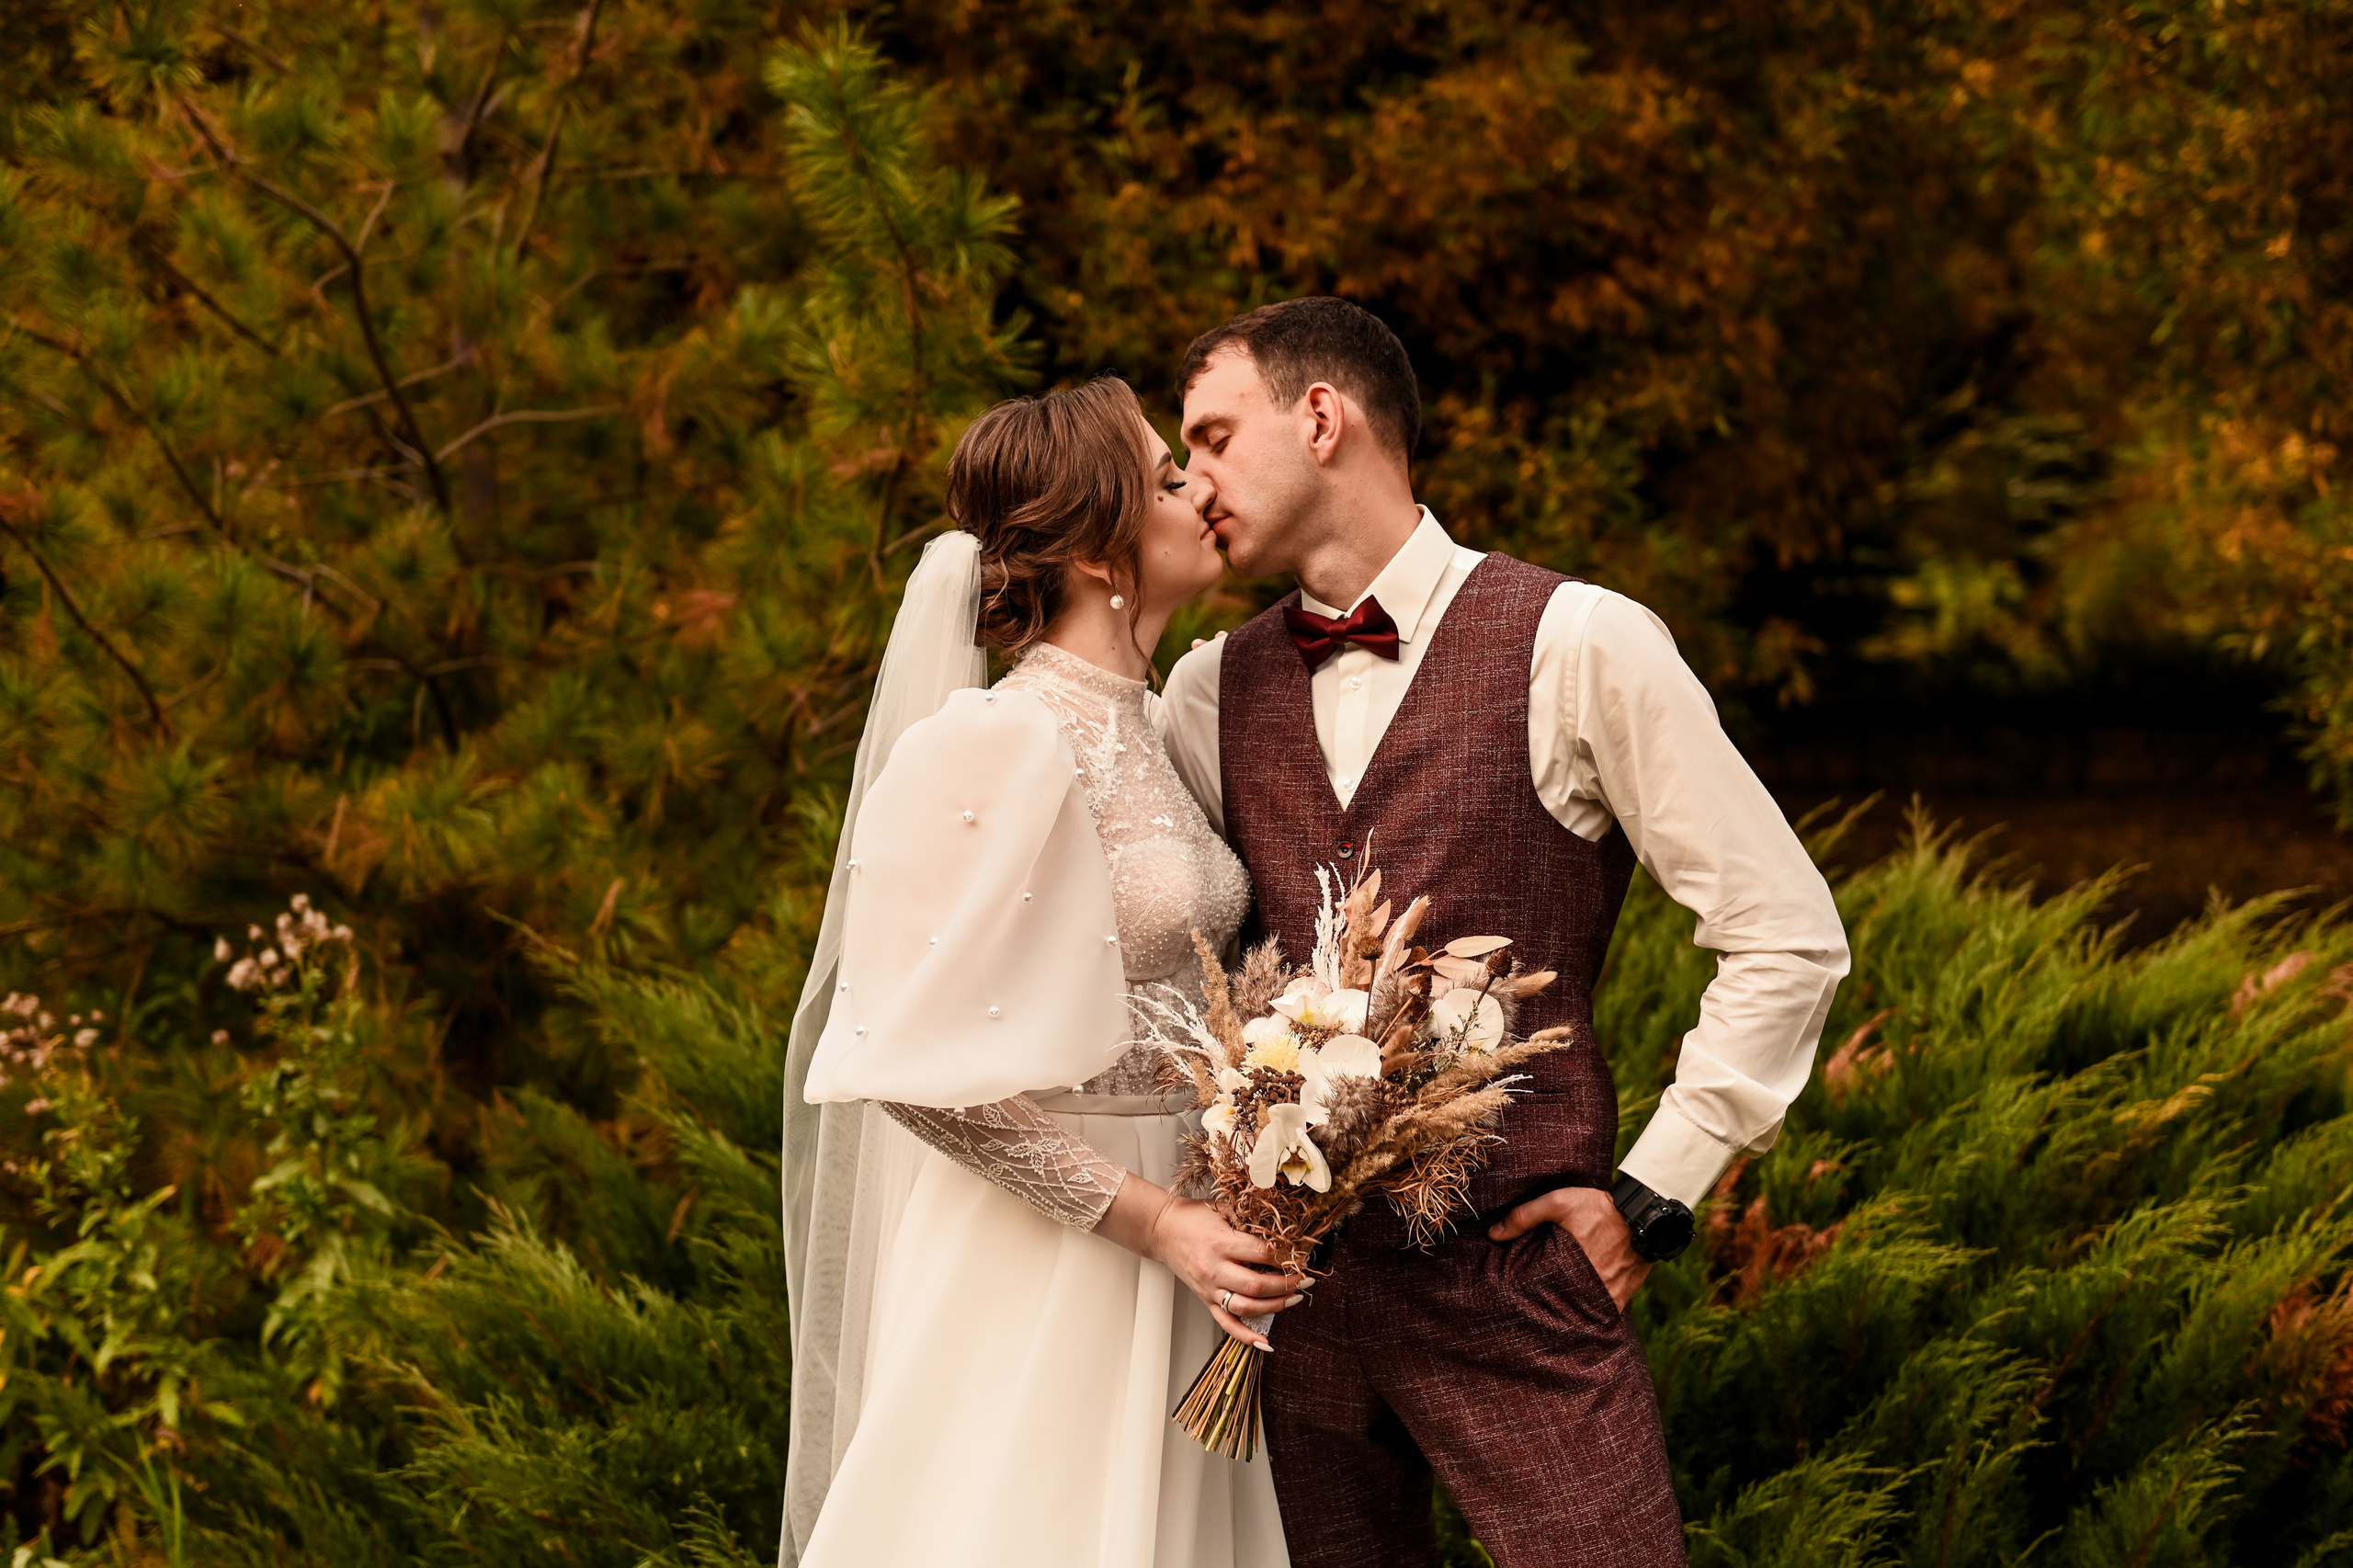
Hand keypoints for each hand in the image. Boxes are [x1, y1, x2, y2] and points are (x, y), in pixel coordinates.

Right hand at [1097, 1178, 1304, 1348]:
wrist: (1161, 1229)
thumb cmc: (1193, 1216)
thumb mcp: (1223, 1209)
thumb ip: (1249, 1221)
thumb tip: (1282, 1232)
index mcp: (1220, 1243)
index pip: (1261, 1254)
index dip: (1285, 1256)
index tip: (1301, 1256)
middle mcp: (1214, 1269)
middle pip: (1256, 1285)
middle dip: (1286, 1285)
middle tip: (1304, 1280)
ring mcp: (1209, 1288)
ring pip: (1246, 1307)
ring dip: (1274, 1307)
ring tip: (1293, 1299)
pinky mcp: (1205, 1299)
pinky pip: (1226, 1323)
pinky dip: (1246, 1336)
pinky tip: (1265, 1342)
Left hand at [1488, 1186, 1650, 1309]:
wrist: (1645, 1215)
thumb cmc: (1599, 1208)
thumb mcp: (1559, 1203)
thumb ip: (1524, 1216)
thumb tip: (1492, 1234)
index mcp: (1567, 1269)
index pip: (1538, 1294)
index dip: (1527, 1298)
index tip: (1516, 1298)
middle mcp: (1588, 1289)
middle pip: (1559, 1307)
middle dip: (1546, 1308)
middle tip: (1531, 1310)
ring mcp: (1607, 1298)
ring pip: (1580, 1312)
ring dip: (1568, 1309)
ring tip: (1554, 1308)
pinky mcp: (1622, 1299)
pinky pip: (1600, 1311)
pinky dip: (1590, 1308)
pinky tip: (1579, 1304)